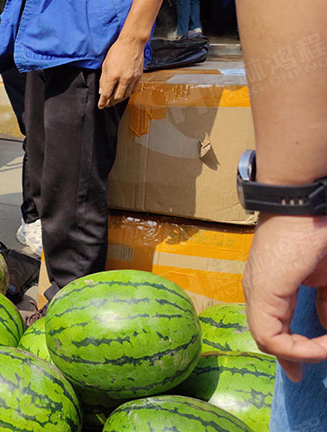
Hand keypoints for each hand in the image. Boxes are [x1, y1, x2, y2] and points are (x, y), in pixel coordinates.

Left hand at [98, 35, 145, 108]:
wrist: (132, 43)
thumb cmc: (117, 51)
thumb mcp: (105, 65)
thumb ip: (103, 80)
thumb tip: (102, 91)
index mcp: (113, 75)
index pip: (107, 94)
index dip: (103, 102)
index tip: (100, 106)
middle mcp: (124, 79)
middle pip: (117, 98)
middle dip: (110, 103)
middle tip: (106, 104)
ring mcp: (133, 78)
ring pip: (126, 95)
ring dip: (119, 100)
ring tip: (114, 101)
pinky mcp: (139, 77)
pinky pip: (133, 90)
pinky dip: (127, 94)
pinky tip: (123, 93)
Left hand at [243, 215, 326, 381]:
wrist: (305, 203)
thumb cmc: (318, 232)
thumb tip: (325, 326)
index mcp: (273, 282)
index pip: (274, 324)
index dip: (291, 349)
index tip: (305, 365)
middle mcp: (260, 288)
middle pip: (268, 335)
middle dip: (290, 358)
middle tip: (301, 375)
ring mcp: (258, 290)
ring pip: (268, 339)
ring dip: (301, 352)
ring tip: (326, 350)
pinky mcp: (263, 292)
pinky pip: (270, 335)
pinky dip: (295, 348)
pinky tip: (320, 346)